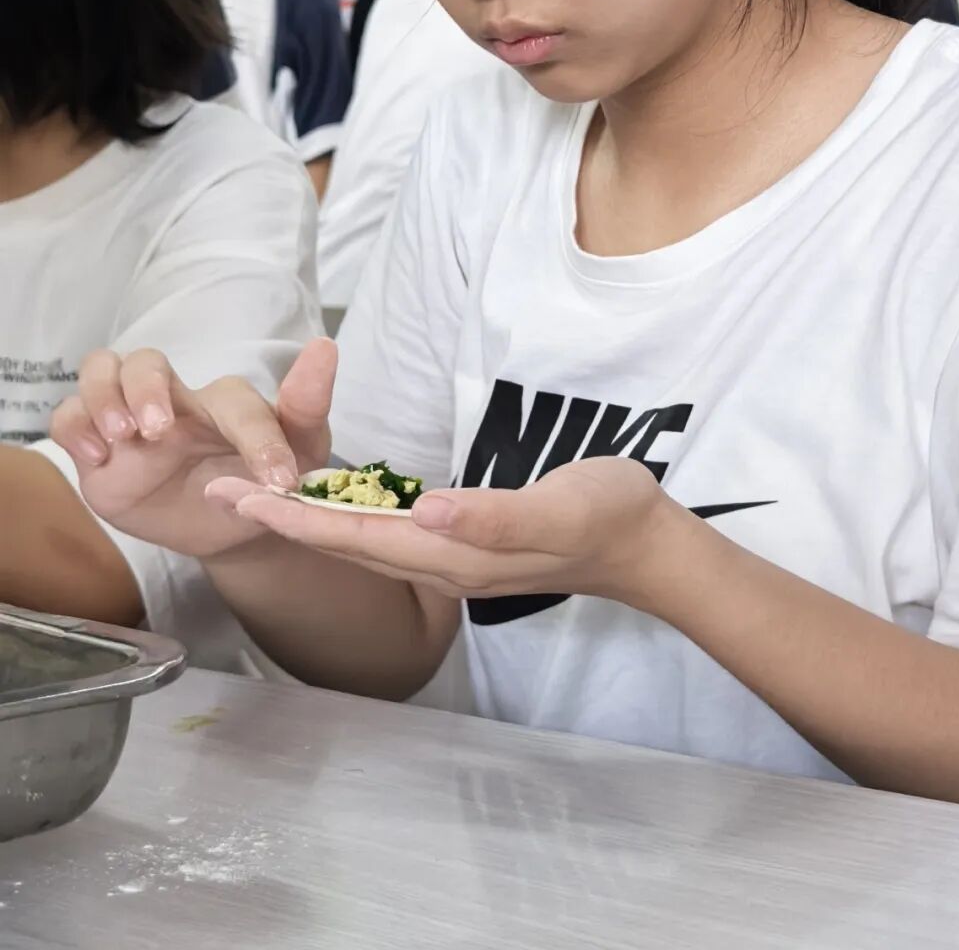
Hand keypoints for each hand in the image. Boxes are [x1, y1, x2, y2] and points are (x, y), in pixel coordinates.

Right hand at [51, 340, 336, 559]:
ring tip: (123, 435)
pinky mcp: (99, 452)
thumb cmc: (265, 480)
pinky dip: (75, 427)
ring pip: (101, 370)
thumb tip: (324, 347)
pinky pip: (68, 416)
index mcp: (228, 404)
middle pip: (146, 360)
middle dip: (147, 388)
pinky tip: (97, 456)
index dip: (257, 437)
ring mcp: (133, 422)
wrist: (232, 529)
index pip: (236, 402)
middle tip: (158, 430)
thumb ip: (308, 407)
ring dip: (105, 396)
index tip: (278, 480)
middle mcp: (176, 402)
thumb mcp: (301, 453)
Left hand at [207, 455, 686, 605]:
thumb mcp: (559, 506)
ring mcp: (451, 559)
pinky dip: (343, 518)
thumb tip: (423, 510)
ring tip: (255, 496)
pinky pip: (386, 535)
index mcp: (456, 555)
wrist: (643, 544)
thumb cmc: (606, 514)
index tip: (239, 495)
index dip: (296, 517)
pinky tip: (329, 503)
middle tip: (217, 492)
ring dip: (304, 520)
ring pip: (361, 542)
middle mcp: (442, 564)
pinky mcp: (461, 545)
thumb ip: (492, 513)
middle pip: (345, 545)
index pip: (358, 538)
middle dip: (280, 519)